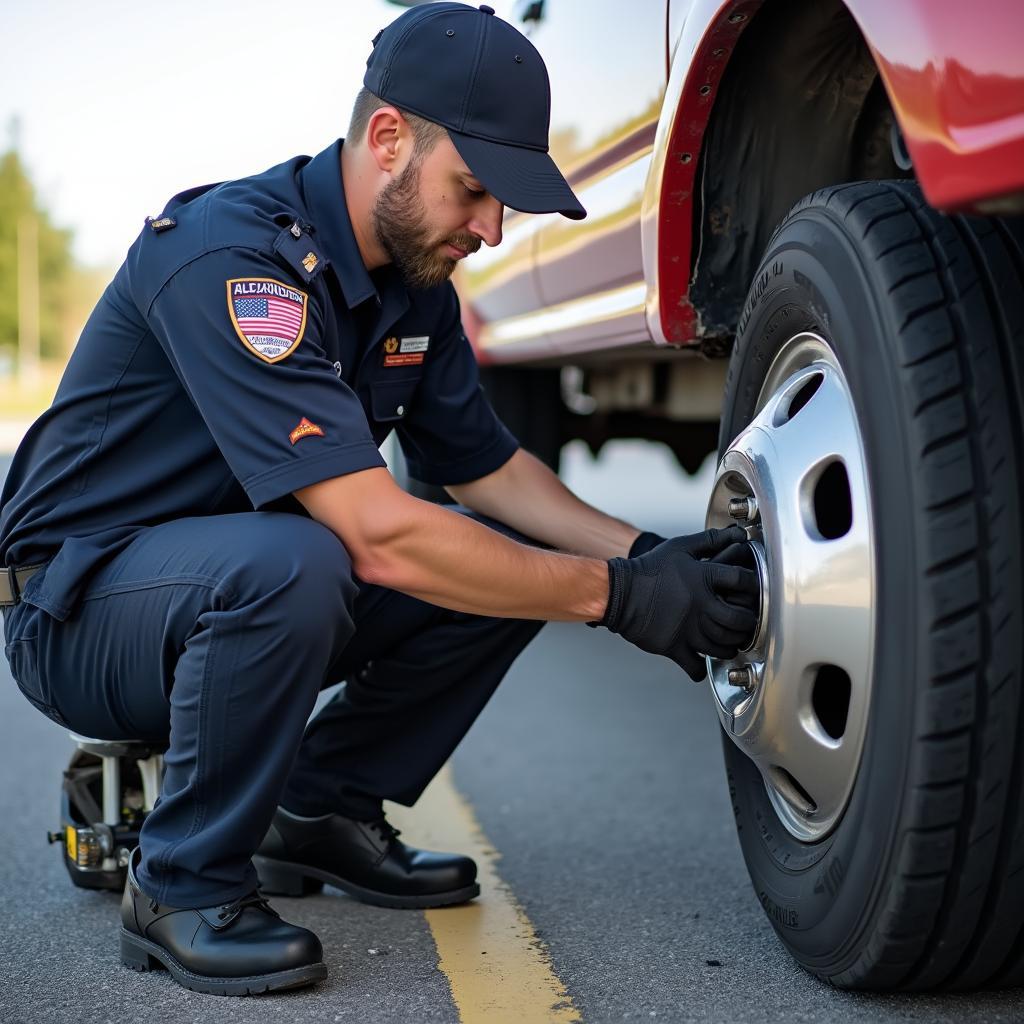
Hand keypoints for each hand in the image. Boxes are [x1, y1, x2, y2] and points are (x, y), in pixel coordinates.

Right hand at [596, 525, 759, 680]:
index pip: (742, 581)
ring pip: (722, 647)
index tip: (753, 591)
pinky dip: (701, 669)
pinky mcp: (674, 647)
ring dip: (730, 646)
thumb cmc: (649, 569)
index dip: (753, 585)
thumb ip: (710, 540)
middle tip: (745, 623)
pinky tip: (702, 661)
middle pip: (738, 621)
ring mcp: (688, 630)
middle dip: (747, 623)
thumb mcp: (680, 548)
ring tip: (729, 642)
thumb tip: (737, 534)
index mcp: (703, 579)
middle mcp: (700, 606)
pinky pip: (695, 667)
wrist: (620, 593)